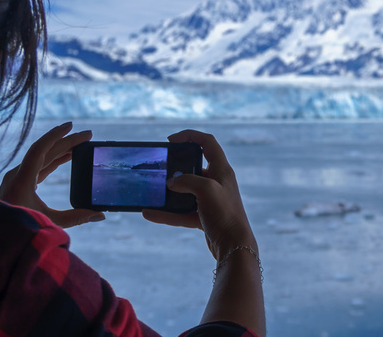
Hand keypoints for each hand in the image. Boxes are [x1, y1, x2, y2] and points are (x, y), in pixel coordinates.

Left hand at [0, 122, 104, 227]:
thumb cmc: (18, 231)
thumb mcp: (49, 223)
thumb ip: (75, 218)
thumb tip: (100, 215)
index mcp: (21, 180)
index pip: (39, 149)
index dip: (56, 135)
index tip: (72, 126)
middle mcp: (17, 175)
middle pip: (44, 151)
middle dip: (66, 141)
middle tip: (87, 134)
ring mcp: (17, 179)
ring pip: (41, 158)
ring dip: (60, 150)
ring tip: (79, 145)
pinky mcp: (18, 185)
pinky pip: (38, 167)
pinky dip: (53, 161)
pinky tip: (65, 159)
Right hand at [142, 130, 256, 260]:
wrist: (234, 247)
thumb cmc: (225, 214)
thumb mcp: (206, 190)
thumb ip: (187, 181)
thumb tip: (172, 182)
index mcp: (221, 170)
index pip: (208, 142)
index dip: (190, 136)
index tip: (171, 140)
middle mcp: (217, 182)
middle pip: (194, 166)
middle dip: (176, 165)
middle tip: (160, 166)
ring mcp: (210, 200)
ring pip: (185, 192)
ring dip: (169, 192)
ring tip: (152, 190)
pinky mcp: (204, 217)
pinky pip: (181, 212)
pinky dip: (166, 213)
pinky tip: (149, 213)